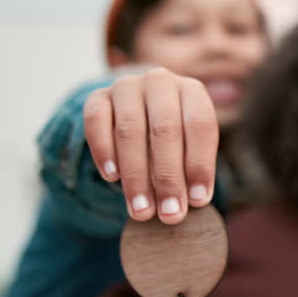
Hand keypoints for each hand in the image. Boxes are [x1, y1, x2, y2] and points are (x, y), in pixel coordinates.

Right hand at [82, 67, 218, 223]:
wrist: (138, 111)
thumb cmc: (173, 139)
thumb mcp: (189, 149)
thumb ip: (191, 172)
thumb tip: (190, 203)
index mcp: (193, 91)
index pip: (200, 126)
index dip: (199, 165)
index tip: (197, 201)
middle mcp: (161, 81)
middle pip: (165, 129)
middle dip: (168, 177)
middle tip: (169, 214)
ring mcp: (126, 86)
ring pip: (130, 129)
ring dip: (136, 175)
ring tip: (141, 210)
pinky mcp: (97, 96)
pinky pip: (97, 122)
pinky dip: (104, 151)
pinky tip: (112, 178)